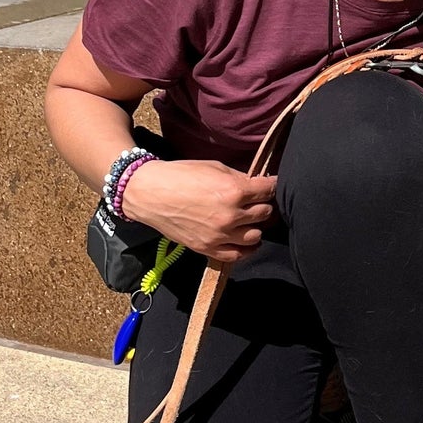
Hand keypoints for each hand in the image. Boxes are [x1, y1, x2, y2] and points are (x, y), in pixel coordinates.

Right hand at [122, 159, 276, 263]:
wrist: (151, 194)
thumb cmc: (181, 175)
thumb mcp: (215, 167)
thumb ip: (239, 178)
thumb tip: (257, 183)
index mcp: (234, 190)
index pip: (268, 190)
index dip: (271, 185)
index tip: (271, 185)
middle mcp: (230, 215)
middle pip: (264, 213)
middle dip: (264, 204)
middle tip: (258, 200)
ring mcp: (219, 235)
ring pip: (256, 236)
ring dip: (256, 227)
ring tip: (249, 219)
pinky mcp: (207, 248)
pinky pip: (237, 255)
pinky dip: (245, 249)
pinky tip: (245, 240)